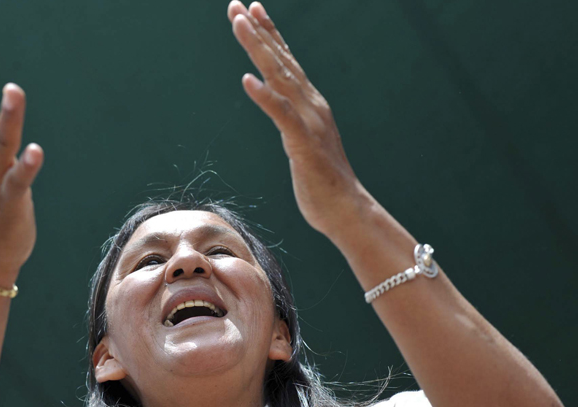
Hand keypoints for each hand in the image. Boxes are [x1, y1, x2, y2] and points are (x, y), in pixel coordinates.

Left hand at [228, 1, 368, 237]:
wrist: (347, 210)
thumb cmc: (322, 182)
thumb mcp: (303, 144)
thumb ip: (292, 122)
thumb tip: (279, 111)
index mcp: (310, 105)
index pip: (286, 62)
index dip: (269, 34)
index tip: (251, 9)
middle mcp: (311, 105)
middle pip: (280, 61)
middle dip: (258, 31)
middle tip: (236, 5)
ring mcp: (309, 122)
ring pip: (280, 78)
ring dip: (258, 49)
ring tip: (239, 24)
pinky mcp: (304, 144)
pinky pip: (281, 115)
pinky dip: (264, 96)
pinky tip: (247, 80)